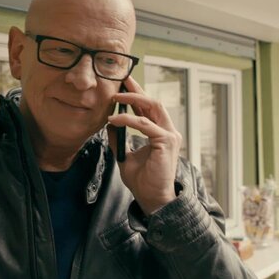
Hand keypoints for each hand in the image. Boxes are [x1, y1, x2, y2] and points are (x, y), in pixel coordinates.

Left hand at [107, 76, 181, 214]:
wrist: (152, 198)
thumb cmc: (142, 180)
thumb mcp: (125, 156)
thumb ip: (118, 140)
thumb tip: (108, 125)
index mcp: (160, 133)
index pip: (149, 108)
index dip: (137, 94)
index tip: (123, 84)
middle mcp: (168, 131)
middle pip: (153, 102)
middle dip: (137, 90)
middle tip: (122, 79)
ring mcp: (170, 135)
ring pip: (152, 107)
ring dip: (133, 100)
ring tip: (115, 98)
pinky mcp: (166, 142)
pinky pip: (145, 125)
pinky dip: (128, 120)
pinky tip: (114, 120)